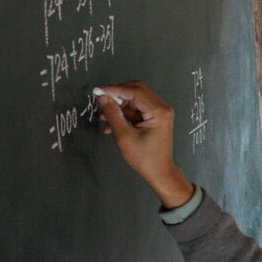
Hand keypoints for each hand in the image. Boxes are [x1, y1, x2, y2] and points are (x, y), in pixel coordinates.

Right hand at [98, 81, 194, 208]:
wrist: (159, 171)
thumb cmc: (146, 158)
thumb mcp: (124, 136)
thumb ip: (113, 114)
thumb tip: (103, 98)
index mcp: (159, 111)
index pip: (135, 91)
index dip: (115, 89)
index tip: (99, 91)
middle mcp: (162, 108)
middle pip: (136, 91)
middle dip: (117, 96)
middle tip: (102, 103)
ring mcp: (159, 112)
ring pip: (134, 100)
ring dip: (118, 107)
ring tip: (105, 120)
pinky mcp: (154, 117)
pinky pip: (136, 109)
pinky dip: (123, 114)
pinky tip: (112, 125)